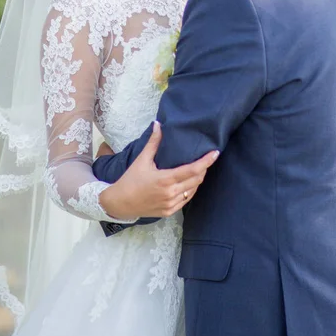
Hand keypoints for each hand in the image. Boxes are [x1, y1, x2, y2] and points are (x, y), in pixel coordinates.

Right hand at [100, 121, 218, 219]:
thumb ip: (153, 143)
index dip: (206, 161)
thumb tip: (158, 124)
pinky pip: (186, 200)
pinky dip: (190, 190)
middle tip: (206, 159)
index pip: (192, 170)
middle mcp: (171, 193)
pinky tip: (189, 183)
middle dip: (203, 169)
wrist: (120, 203)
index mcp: (165, 179)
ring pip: (193, 190)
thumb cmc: (130, 180)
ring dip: (197, 180)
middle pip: (196, 180)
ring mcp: (171, 204)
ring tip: (199, 170)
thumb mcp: (141, 160)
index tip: (215, 153)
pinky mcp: (169, 211)